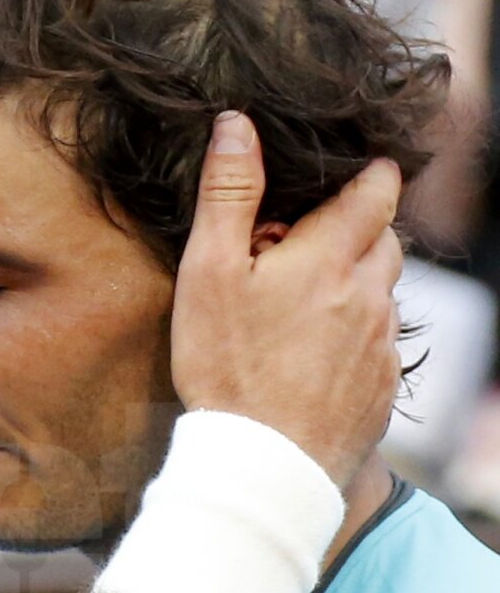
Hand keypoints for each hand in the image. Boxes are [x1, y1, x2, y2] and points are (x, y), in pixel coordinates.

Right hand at [171, 112, 402, 488]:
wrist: (262, 466)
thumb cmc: (227, 369)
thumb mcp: (209, 274)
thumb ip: (228, 195)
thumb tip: (237, 125)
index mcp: (331, 257)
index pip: (377, 190)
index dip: (364, 178)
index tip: (341, 182)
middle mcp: (370, 295)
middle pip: (383, 241)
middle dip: (352, 236)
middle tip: (297, 258)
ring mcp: (381, 345)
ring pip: (381, 295)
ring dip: (352, 291)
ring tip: (298, 317)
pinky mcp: (382, 390)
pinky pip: (377, 347)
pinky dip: (353, 341)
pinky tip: (309, 363)